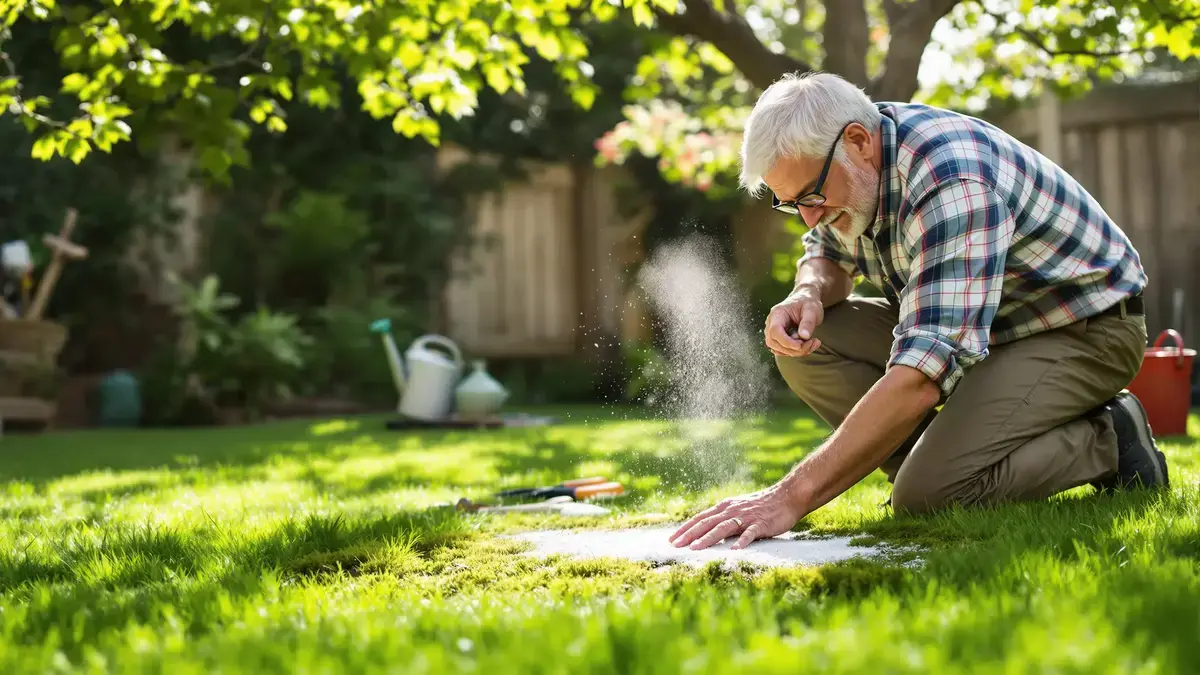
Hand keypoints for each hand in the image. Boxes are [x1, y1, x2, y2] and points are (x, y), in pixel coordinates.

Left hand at [668, 486, 803, 550]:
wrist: (785, 497)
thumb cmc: (761, 506)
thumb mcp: (737, 509)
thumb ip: (723, 519)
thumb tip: (707, 532)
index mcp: (724, 507)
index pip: (700, 518)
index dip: (685, 529)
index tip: (671, 539)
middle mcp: (732, 511)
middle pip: (707, 523)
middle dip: (689, 535)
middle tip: (675, 546)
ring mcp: (746, 517)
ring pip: (723, 528)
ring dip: (708, 538)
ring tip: (695, 549)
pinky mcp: (761, 524)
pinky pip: (749, 534)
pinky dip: (741, 541)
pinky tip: (734, 550)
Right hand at [764, 293, 823, 356]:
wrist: (805, 301)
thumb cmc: (808, 303)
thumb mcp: (812, 309)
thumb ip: (808, 322)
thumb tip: (804, 336)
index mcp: (777, 313)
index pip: (775, 331)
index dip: (786, 341)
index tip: (801, 345)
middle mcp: (771, 323)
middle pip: (774, 343)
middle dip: (793, 349)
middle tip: (813, 342)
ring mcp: (772, 332)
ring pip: (778, 350)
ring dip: (797, 352)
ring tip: (813, 342)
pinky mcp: (778, 339)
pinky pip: (783, 350)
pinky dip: (796, 352)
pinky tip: (809, 344)